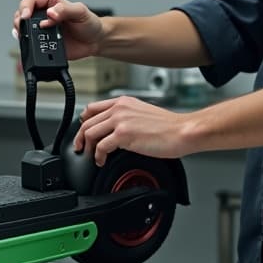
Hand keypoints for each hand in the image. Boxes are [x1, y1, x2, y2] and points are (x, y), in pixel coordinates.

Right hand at [12, 0, 102, 60]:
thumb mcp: (80, 11)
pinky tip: (30, 45)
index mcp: (50, 2)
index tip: (27, 15)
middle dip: (19, 20)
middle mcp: (43, 14)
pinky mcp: (43, 43)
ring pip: (22, 28)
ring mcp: (41, 30)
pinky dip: (27, 44)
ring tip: (25, 36)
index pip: (31, 0)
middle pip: (21, 13)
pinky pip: (29, 44)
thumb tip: (50, 13)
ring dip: (20, 32)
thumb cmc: (89, 23)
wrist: (95, 41)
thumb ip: (65, 10)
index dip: (25, 7)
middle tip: (23, 27)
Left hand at [73, 95, 190, 166]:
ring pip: (89, 133)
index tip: (82, 131)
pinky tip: (102, 161)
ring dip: (87, 147)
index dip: (84, 120)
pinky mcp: (123, 135)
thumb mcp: (143, 113)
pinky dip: (98, 156)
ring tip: (91, 156)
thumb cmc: (169, 126)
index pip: (93, 107)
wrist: (182, 131)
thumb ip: (127, 116)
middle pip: (87, 121)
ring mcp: (120, 120)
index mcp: (123, 101)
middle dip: (80, 137)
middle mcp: (119, 108)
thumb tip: (115, 128)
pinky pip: (100, 146)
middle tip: (80, 148)